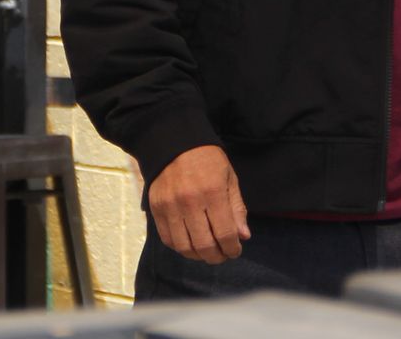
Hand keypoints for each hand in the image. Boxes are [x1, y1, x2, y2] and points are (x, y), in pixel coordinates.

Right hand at [144, 145, 250, 263]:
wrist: (174, 143)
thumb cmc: (208, 160)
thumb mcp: (229, 178)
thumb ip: (237, 208)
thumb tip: (244, 236)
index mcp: (213, 192)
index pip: (225, 233)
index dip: (232, 248)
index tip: (236, 251)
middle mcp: (190, 202)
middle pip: (204, 245)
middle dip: (217, 257)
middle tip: (223, 255)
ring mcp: (170, 207)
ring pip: (184, 247)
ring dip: (198, 256)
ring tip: (207, 252)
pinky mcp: (156, 209)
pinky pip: (168, 239)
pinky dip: (181, 248)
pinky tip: (190, 244)